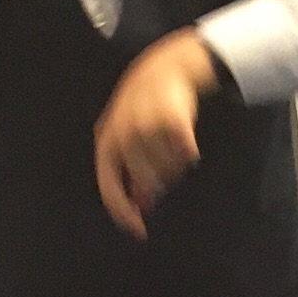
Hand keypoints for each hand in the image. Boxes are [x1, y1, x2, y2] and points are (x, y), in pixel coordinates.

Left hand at [94, 28, 215, 238]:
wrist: (169, 66)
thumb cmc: (143, 106)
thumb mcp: (127, 135)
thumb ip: (129, 169)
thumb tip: (140, 206)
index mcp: (108, 141)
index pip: (110, 185)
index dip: (122, 210)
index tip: (138, 229)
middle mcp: (126, 135)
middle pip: (146, 180)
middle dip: (158, 183)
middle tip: (166, 172)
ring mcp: (150, 127)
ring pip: (168, 169)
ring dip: (173, 167)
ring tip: (175, 149)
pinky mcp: (175, 120)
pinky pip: (187, 154)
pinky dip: (188, 155)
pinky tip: (188, 146)